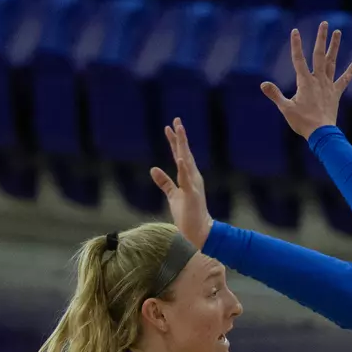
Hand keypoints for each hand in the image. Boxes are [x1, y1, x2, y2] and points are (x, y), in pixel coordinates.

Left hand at [150, 117, 212, 248]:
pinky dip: (184, 169)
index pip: (180, 155)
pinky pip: (187, 180)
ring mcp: (193, 185)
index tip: (169, 126)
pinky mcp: (192, 195)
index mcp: (188, 176)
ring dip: (183, 146)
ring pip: (187, 161)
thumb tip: (153, 168)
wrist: (199, 231)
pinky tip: (181, 158)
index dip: (174, 141)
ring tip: (179, 131)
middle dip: (180, 137)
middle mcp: (193, 177)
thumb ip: (164, 182)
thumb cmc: (187, 214)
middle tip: (176, 120)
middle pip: (185, 153)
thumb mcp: (173, 195)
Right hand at [262, 20, 351, 140]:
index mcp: (304, 82)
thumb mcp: (286, 108)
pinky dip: (349, 72)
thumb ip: (275, 95)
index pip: (298, 60)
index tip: (295, 31)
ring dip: (334, 47)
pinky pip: (343, 81)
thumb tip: (263, 84)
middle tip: (324, 24)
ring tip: (338, 32)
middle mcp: (318, 80)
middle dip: (321, 38)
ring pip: (331, 62)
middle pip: (319, 55)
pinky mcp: (335, 93)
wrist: (321, 133)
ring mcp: (328, 85)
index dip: (296, 45)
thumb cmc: (302, 122)